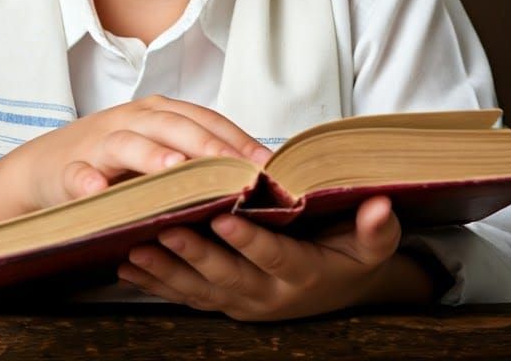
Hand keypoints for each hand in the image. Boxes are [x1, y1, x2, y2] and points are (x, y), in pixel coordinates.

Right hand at [13, 94, 272, 212]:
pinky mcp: (68, 170)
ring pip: (127, 144)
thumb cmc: (116, 162)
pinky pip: (77, 175)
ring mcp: (98, 144)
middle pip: (173, 127)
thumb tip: (254, 175)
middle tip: (237, 169)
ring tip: (176, 170)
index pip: (205, 120)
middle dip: (207, 148)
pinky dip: (87, 182)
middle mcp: (132, 120)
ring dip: (151, 156)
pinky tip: (98, 192)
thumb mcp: (158, 151)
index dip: (237, 139)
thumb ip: (196, 157)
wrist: (46, 165)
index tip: (268, 164)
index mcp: (159, 114)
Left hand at [117, 195, 430, 320]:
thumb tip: (381, 207)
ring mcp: (242, 302)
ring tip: (134, 249)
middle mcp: (268, 295)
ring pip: (199, 290)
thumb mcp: (372, 244)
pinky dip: (157, 282)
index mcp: (303, 274)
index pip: (276, 257)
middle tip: (165, 228)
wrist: (340, 290)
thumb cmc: (352, 254)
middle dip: (194, 254)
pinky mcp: (223, 302)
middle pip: (227, 276)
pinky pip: (186, 296)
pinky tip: (128, 266)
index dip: (251, 242)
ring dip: (166, 271)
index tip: (226, 219)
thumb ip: (377, 230)